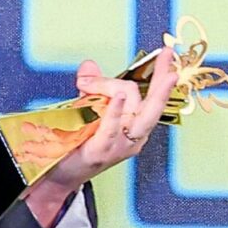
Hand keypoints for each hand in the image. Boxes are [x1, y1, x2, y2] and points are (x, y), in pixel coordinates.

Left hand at [20, 52, 178, 226]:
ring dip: (115, 88)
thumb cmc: (79, 144)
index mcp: (137, 127)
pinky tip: (119, 98)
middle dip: (162, 78)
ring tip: (98, 83)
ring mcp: (121, 145)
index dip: (163, 75)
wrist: (61, 175)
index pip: (156, 99)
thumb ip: (92, 88)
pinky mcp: (102, 151)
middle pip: (152, 103)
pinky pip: (112, 127)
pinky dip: (116, 111)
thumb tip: (89, 65)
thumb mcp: (88, 111)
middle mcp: (135, 137)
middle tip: (167, 54)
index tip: (164, 53)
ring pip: (131, 108)